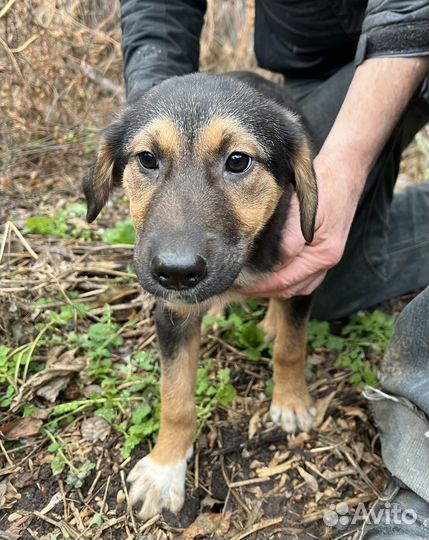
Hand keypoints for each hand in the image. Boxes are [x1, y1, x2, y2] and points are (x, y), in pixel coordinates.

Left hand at [241, 153, 365, 298]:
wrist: (344, 173)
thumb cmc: (322, 187)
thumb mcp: (301, 212)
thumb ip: (287, 243)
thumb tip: (272, 266)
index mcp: (323, 254)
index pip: (285, 280)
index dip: (259, 286)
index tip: (239, 286)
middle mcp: (327, 261)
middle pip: (291, 288)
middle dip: (264, 290)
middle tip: (239, 287)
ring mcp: (327, 258)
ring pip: (298, 286)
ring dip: (275, 288)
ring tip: (252, 284)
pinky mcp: (324, 253)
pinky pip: (305, 278)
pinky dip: (288, 281)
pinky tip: (272, 276)